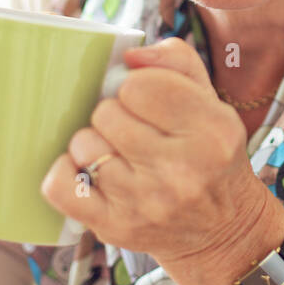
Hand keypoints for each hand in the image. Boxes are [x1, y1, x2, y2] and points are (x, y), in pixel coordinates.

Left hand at [41, 37, 277, 280]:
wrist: (222, 228)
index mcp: (211, 130)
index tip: (149, 101)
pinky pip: (61, 186)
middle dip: (116, 115)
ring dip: (96, 144)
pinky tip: (84, 169)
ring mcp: (146, 202)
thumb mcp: (210, 101)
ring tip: (119, 153)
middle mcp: (181, 169)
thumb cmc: (209, 154)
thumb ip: (175, 61)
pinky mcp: (116, 227)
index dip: (138, 87)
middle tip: (135, 130)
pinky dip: (64, 172)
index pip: (140, 84)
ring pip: (84, 145)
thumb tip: (129, 56)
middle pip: (107, 112)